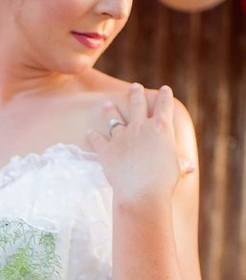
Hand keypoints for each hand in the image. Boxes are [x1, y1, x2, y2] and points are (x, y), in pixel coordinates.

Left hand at [87, 84, 193, 204]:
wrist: (141, 192)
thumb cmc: (163, 182)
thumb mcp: (175, 169)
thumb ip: (180, 164)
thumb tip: (190, 167)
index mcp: (161, 127)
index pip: (164, 105)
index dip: (165, 96)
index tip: (164, 89)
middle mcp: (140, 127)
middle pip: (137, 104)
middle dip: (136, 93)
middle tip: (134, 86)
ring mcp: (121, 136)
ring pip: (114, 118)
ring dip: (110, 110)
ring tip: (107, 104)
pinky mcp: (106, 149)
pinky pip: (97, 139)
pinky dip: (93, 136)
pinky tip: (90, 132)